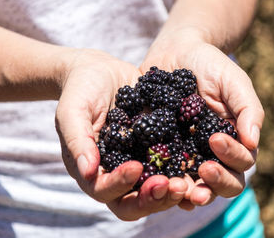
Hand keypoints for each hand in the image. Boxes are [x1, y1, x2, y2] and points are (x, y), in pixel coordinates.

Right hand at [55, 49, 187, 219]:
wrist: (101, 72)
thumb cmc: (81, 90)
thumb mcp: (73, 111)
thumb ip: (77, 140)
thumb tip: (87, 171)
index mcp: (93, 168)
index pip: (104, 190)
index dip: (119, 185)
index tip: (135, 167)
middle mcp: (117, 171)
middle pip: (133, 201)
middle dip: (153, 198)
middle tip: (173, 186)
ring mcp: (139, 161)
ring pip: (155, 188)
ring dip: (172, 191)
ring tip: (188, 183)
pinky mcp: (157, 147)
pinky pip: (171, 165)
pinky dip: (184, 171)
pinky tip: (201, 166)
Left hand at [141, 27, 264, 209]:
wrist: (176, 53)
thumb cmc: (209, 65)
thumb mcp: (233, 81)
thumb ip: (248, 109)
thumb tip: (253, 142)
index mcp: (232, 139)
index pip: (241, 161)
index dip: (232, 157)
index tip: (215, 140)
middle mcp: (211, 153)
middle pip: (222, 182)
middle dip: (216, 182)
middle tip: (204, 171)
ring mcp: (185, 154)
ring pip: (194, 184)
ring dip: (190, 192)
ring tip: (181, 189)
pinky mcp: (160, 149)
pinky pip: (164, 172)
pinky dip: (163, 182)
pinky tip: (156, 183)